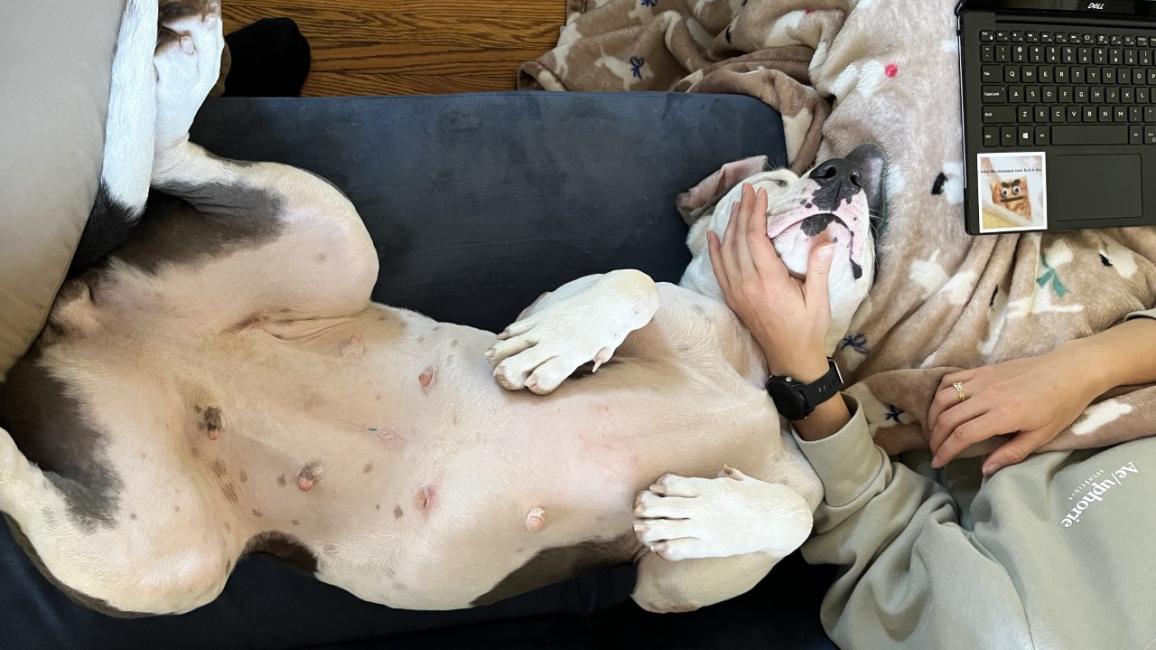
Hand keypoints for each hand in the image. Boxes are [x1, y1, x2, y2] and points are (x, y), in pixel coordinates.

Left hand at [707, 184, 835, 381]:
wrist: (790, 359)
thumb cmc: (808, 329)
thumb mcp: (819, 299)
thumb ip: (819, 268)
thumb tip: (828, 238)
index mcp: (768, 281)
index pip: (755, 238)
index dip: (756, 213)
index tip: (761, 194)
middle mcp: (747, 284)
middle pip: (738, 240)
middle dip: (742, 211)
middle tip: (748, 189)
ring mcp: (736, 292)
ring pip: (726, 251)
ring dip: (729, 225)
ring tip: (736, 204)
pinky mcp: (733, 298)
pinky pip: (719, 269)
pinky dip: (715, 250)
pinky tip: (714, 235)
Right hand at [927, 346, 1105, 475]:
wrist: (1071, 370)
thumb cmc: (1062, 406)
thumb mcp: (1043, 436)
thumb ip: (1012, 453)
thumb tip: (985, 469)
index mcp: (1004, 415)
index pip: (963, 435)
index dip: (946, 451)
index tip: (938, 463)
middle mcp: (988, 396)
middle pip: (948, 418)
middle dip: (936, 438)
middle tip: (935, 451)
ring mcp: (983, 379)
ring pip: (943, 397)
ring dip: (933, 416)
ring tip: (934, 430)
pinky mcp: (982, 369)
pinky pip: (951, 379)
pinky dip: (939, 393)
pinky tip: (941, 406)